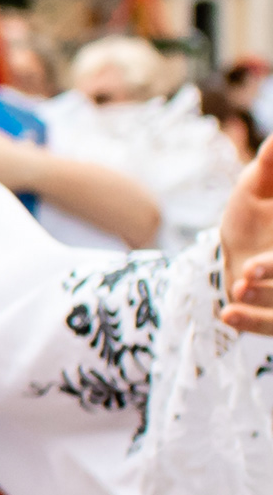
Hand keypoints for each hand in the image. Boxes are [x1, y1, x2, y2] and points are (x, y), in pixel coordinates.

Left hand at [221, 136, 272, 335]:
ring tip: (237, 287)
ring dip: (265, 299)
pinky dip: (252, 323)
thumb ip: (269, 166)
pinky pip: (271, 327)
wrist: (235, 254)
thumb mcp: (258, 188)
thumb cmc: (254, 216)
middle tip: (246, 273)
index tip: (252, 262)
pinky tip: (227, 314)